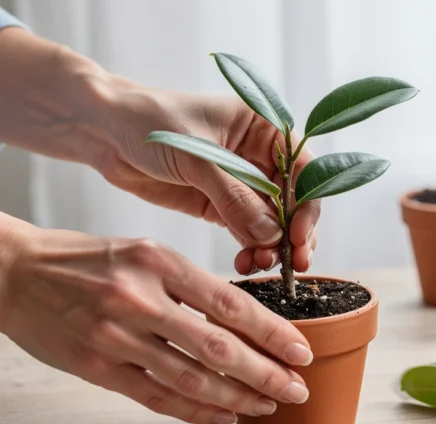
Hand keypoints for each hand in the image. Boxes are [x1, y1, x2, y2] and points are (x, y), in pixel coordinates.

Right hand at [0, 221, 314, 423]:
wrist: (14, 273)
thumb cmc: (86, 261)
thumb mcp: (144, 253)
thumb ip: (189, 285)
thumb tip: (244, 321)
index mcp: (159, 261)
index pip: (231, 303)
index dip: (272, 333)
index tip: (300, 350)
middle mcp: (140, 299)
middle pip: (219, 347)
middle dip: (266, 373)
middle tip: (296, 388)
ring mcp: (115, 336)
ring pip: (191, 377)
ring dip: (237, 397)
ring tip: (267, 405)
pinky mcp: (96, 367)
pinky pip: (156, 396)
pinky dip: (195, 409)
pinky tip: (222, 414)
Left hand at [95, 84, 319, 275]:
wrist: (103, 131)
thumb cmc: (150, 123)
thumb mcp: (197, 157)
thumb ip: (235, 197)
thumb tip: (270, 235)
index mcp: (266, 129)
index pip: (303, 169)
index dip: (307, 204)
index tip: (297, 234)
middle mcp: (261, 157)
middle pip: (295, 201)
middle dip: (293, 232)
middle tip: (293, 263)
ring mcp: (243, 184)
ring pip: (273, 222)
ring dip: (272, 246)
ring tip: (259, 264)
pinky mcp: (221, 206)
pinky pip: (248, 233)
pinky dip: (250, 250)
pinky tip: (246, 263)